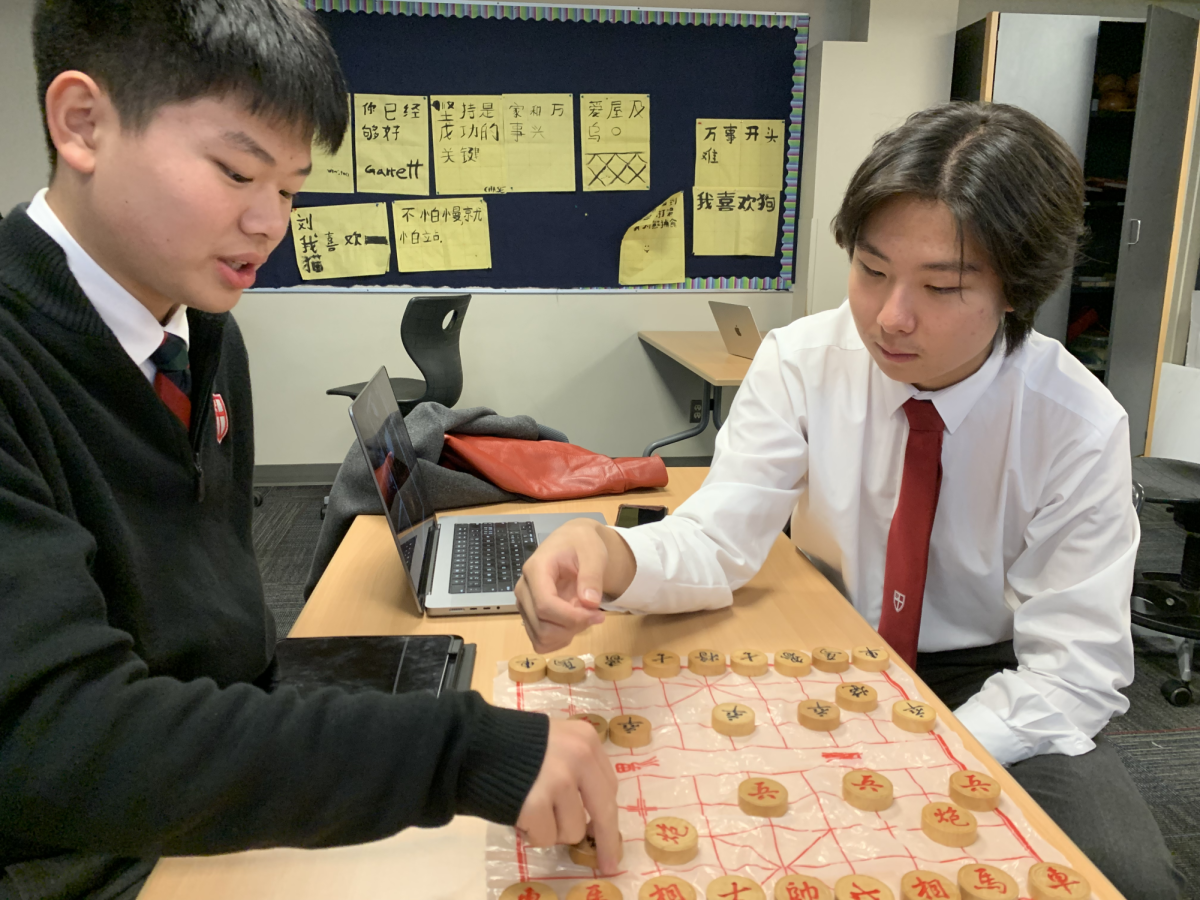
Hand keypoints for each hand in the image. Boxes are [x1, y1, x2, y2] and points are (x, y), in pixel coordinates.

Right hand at [515, 519, 634, 652]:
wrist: (572, 544)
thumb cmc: (581, 544)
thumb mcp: (593, 552)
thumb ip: (592, 575)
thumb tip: (589, 602)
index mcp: (535, 570)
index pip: (545, 606)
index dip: (572, 618)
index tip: (598, 615)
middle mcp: (523, 589)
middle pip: (543, 626)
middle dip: (574, 627)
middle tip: (596, 615)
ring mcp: (524, 605)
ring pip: (541, 638)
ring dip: (568, 634)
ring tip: (583, 616)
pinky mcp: (529, 617)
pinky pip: (540, 642)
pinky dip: (560, 639)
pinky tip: (573, 623)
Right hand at [516, 718, 620, 873]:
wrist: (469, 742)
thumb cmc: (511, 744)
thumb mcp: (554, 742)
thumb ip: (577, 768)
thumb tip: (593, 817)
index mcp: (586, 740)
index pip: (609, 787)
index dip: (606, 814)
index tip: (609, 833)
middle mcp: (579, 757)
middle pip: (604, 812)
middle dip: (607, 843)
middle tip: (608, 864)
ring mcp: (559, 781)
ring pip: (572, 831)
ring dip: (553, 830)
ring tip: (531, 812)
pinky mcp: (536, 803)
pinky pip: (546, 838)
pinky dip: (532, 834)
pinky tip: (520, 816)